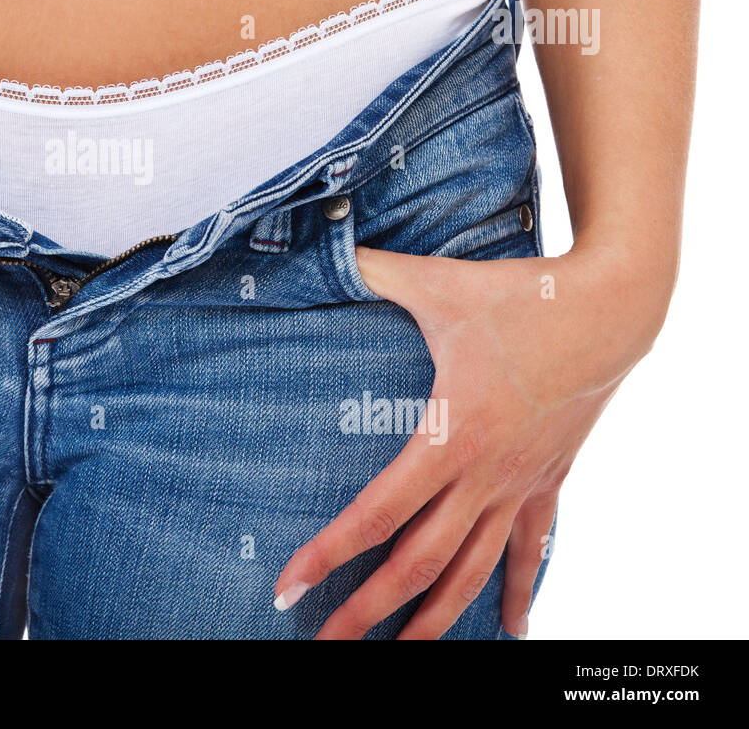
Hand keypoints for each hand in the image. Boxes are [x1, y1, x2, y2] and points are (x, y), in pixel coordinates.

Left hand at [273, 244, 671, 638]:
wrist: (612, 308)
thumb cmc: (519, 296)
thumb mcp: (436, 283)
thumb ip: (372, 269)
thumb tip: (323, 245)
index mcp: (450, 435)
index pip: (378, 513)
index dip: (330, 553)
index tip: (290, 585)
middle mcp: (485, 475)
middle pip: (419, 564)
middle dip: (368, 610)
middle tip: (323, 646)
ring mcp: (521, 485)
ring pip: (472, 572)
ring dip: (435, 618)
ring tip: (399, 655)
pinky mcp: (548, 481)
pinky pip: (531, 552)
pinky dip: (517, 594)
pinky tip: (509, 634)